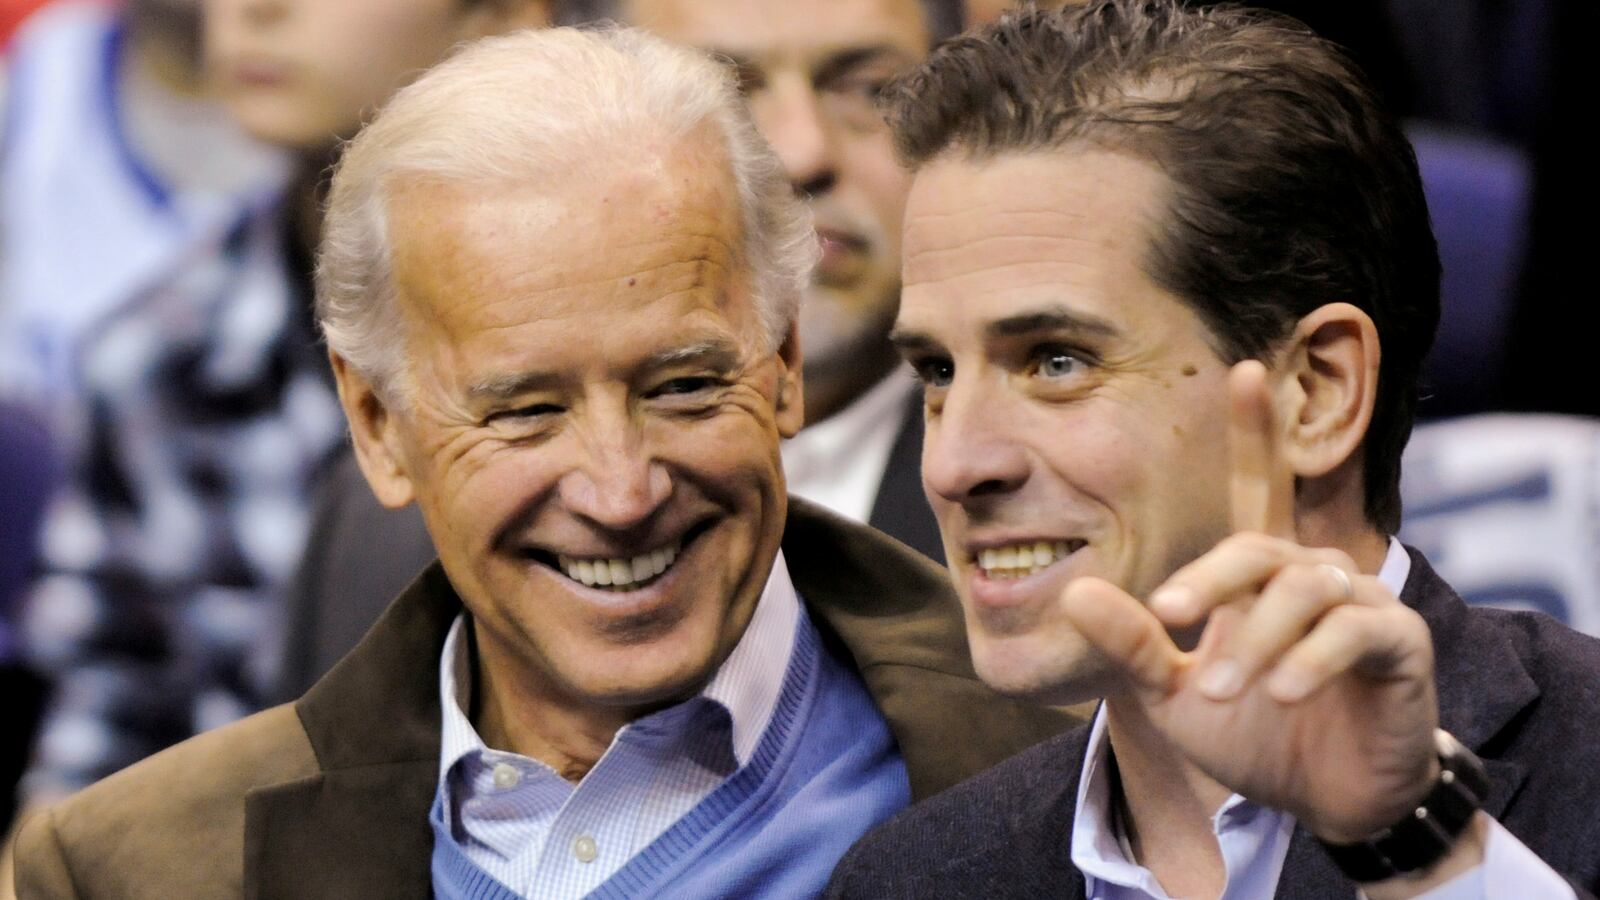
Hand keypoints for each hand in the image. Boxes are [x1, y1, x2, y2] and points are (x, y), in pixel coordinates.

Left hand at [1058, 360, 1438, 843]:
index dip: (1255, 431)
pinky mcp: (1399, 644)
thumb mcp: (1173, 692)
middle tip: (1167, 618)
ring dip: (1253, 639)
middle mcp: (1316, 572)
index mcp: (1263, 574)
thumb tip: (1076, 593)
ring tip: (1216, 689)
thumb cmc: (1252, 734)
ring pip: (1302, 589)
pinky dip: (1311, 660)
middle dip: (1208, 580)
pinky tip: (1284, 695)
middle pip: (1258, 546)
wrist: (1325, 802)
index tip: (1245, 368)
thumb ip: (1132, 643)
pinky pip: (1355, 631)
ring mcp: (1363, 603)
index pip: (1261, 489)